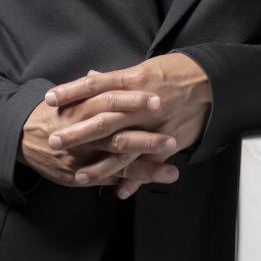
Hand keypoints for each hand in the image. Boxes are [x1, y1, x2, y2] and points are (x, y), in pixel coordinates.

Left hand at [44, 54, 212, 198]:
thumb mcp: (145, 68)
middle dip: (78, 131)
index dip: (72, 91)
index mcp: (133, 81)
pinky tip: (118, 192)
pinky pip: (148, 163)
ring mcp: (154, 125)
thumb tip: (90, 77)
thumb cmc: (175, 72)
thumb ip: (116, 79)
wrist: (210, 82)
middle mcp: (141, 104)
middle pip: (103, 118)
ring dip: (101, 164)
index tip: (50, 99)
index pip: (95, 86)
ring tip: (78, 175)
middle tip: (55, 140)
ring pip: (123, 147)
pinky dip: (134, 179)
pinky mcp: (168, 141)